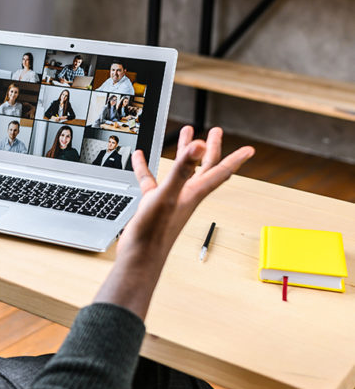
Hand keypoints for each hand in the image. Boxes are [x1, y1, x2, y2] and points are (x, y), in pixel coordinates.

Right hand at [120, 126, 253, 257]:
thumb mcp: (168, 196)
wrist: (139, 257)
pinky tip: (140, 158)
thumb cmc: (155, 233)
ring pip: (181, 171)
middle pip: (205, 168)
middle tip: (215, 131)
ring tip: (185, 134)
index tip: (250, 149)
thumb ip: (181, 171)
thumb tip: (198, 147)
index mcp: (194, 193)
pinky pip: (152, 180)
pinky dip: (147, 167)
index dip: (235, 159)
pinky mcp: (154, 203)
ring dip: (184, 153)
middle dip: (211, 148)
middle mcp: (186, 195)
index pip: (220, 172)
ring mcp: (170, 199)